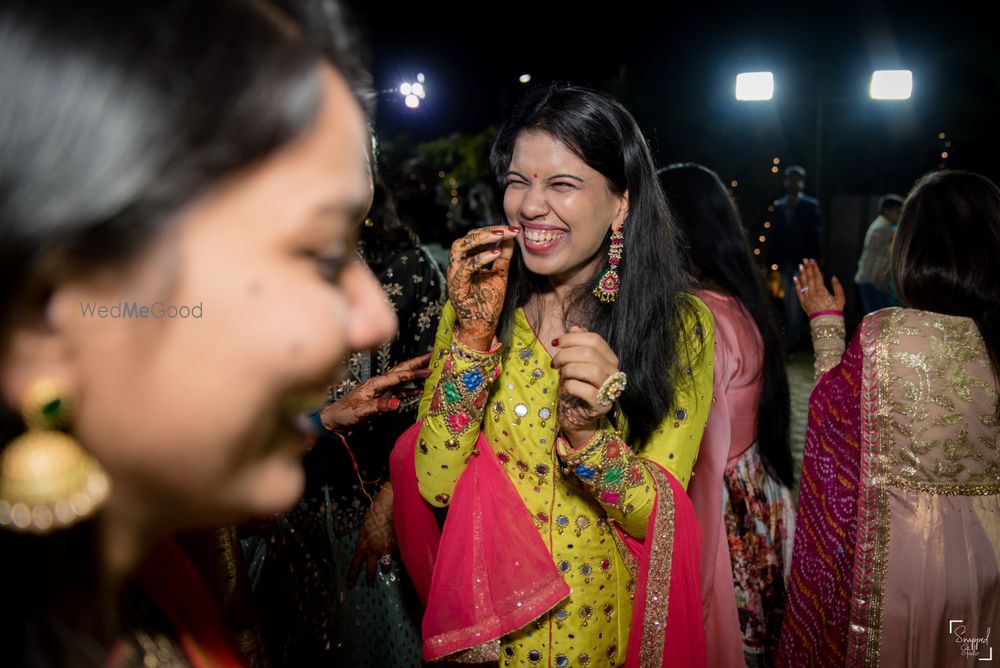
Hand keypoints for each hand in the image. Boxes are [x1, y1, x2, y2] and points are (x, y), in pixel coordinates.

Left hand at [320, 353, 431, 430]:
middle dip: (416, 363)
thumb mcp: (361, 410)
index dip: (414, 373)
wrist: (333, 419)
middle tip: (431, 357)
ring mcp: (379, 389)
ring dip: (414, 374)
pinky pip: (397, 390)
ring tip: (428, 369)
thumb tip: (398, 402)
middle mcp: (378, 383)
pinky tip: (417, 390)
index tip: (429, 370)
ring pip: (400, 378)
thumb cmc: (343, 413)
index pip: (399, 376)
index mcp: (375, 383)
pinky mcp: (379, 397)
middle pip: (400, 369)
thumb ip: (380, 406)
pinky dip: (408, 389)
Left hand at [346, 483, 394, 586]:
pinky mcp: (397, 548)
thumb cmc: (375, 515)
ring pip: (385, 566)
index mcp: (362, 546)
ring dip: (386, 566)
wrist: (389, 507)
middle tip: (369, 584)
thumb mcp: (366, 529)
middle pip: (370, 571)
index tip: (349, 585)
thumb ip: (367, 541)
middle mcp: (373, 551)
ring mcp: (385, 550)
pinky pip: (397, 556)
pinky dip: (397, 556)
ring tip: (386, 566)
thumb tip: (368, 549)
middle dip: (369, 578)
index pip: (354, 565)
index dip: (351, 576)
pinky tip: (398, 551)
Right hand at [447, 225, 518, 350]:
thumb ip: (503, 258)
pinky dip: (481, 258)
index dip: (491, 230)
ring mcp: (454, 275)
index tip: (512, 229)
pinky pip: (465, 267)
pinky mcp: (456, 286)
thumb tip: (510, 238)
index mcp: (465, 261)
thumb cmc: (488, 303)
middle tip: (506, 229)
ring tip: (500, 235)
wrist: (482, 327)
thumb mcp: (499, 275)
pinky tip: (496, 253)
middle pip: (465, 239)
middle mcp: (456, 265)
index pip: (474, 238)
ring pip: (460, 247)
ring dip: (480, 238)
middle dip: (486, 231)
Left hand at [551, 325, 620, 447]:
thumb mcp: (576, 363)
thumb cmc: (576, 388)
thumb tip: (575, 327)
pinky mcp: (601, 406)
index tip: (555, 343)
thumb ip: (578, 345)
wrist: (577, 417)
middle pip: (590, 353)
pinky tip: (566, 387)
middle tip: (554, 363)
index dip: (572, 338)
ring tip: (561, 375)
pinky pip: (585, 390)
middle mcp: (614, 373)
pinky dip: (570, 385)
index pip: (595, 339)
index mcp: (610, 359)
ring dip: (569, 369)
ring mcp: (610, 390)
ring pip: (590, 369)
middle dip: (566, 354)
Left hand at [792, 258, 844, 315]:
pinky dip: (796, 284)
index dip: (814, 267)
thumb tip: (833, 277)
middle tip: (805, 260)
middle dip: (807, 268)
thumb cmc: (835, 311)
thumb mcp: (841, 299)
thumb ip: (837, 287)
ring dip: (802, 273)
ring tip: (800, 266)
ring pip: (803, 283)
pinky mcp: (803, 302)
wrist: (826, 323)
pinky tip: (795, 277)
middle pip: (809, 278)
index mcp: (822, 291)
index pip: (817, 276)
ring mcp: (807, 298)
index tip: (812, 260)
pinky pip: (798, 291)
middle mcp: (813, 293)